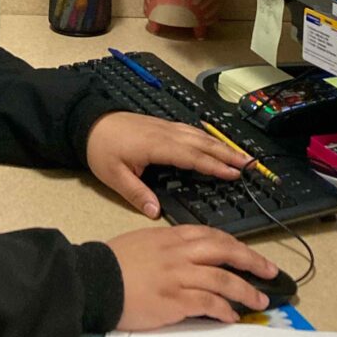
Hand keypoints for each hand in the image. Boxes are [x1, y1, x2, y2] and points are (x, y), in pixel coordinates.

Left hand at [86, 112, 249, 217]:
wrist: (88, 123)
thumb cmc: (101, 149)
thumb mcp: (113, 175)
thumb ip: (136, 193)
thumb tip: (155, 212)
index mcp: (156, 146)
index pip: (191, 156)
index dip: (213, 165)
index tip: (233, 174)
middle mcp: (165, 133)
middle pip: (202, 143)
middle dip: (226, 153)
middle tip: (249, 164)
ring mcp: (164, 127)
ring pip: (198, 134)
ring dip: (220, 144)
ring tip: (239, 154)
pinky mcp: (161, 125)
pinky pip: (190, 130)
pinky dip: (207, 137)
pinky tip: (213, 142)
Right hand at [107, 225, 277, 328]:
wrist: (96, 279)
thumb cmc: (115, 261)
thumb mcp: (145, 241)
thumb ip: (170, 245)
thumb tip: (191, 256)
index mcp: (172, 236)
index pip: (212, 235)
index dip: (236, 245)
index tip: (249, 254)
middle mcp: (179, 252)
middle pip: (225, 251)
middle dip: (251, 260)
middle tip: (270, 271)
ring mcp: (178, 276)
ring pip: (222, 279)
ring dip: (245, 290)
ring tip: (259, 300)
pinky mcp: (174, 300)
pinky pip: (208, 303)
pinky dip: (224, 309)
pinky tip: (232, 316)